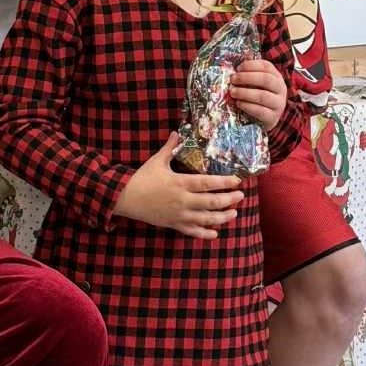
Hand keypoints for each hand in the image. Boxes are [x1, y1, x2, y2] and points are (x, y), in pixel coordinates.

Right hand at [114, 133, 243, 240]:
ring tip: (234, 214)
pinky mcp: (173, 224)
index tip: (237, 181)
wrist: (125, 198)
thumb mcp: (157, 161)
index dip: (224, 182)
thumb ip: (170, 147)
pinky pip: (192, 231)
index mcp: (180, 183)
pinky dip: (205, 234)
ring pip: (206, 219)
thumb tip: (177, 132)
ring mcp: (179, 214)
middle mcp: (183, 200)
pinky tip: (215, 233)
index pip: (207, 183)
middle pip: (211, 202)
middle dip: (229, 200)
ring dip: (222, 217)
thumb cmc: (142, 178)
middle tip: (240, 196)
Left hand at [229, 59, 286, 131]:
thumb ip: (250, 70)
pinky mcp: (273, 118)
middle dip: (247, 77)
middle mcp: (280, 89)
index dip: (251, 65)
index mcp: (276, 77)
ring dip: (245, 93)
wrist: (263, 120)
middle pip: (266, 79)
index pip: (267, 66)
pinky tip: (238, 103)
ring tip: (232, 92)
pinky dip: (247, 106)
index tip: (238, 68)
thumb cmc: (257, 97)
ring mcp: (278, 104)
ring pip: (263, 96)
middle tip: (232, 79)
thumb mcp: (255, 83)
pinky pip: (261, 111)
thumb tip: (245, 55)